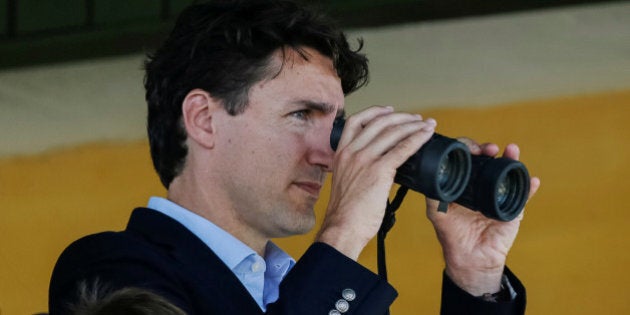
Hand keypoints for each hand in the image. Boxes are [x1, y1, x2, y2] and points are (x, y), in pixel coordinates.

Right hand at [317, 106, 436, 259]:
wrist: (342, 228)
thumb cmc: (345, 213)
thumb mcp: (344, 182)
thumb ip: (357, 169)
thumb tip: (379, 167)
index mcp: (340, 153)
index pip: (355, 121)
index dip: (374, 112)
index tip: (388, 110)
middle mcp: (351, 152)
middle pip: (378, 122)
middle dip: (401, 117)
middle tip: (415, 118)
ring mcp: (364, 160)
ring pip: (392, 132)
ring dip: (413, 125)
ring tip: (426, 125)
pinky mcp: (379, 171)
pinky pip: (402, 148)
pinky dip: (417, 138)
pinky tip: (426, 135)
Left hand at [426, 139, 540, 295]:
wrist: (471, 257)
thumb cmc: (452, 232)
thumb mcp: (437, 211)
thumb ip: (432, 194)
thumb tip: (431, 175)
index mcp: (465, 182)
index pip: (468, 158)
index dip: (469, 148)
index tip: (470, 149)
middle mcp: (482, 184)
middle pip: (489, 159)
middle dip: (490, 149)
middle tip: (489, 149)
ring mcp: (499, 193)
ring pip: (508, 171)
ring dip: (512, 158)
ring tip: (512, 150)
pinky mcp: (514, 207)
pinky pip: (524, 195)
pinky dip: (530, 187)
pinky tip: (533, 180)